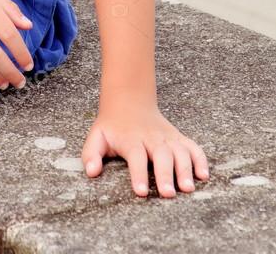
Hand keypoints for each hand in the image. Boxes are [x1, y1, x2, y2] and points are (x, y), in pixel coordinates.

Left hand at [82, 93, 209, 197]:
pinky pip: (193, 147)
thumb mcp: (97, 136)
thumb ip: (91, 154)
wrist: (129, 101)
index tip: (141, 191)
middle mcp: (152, 138)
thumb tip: (91, 172)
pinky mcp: (179, 138)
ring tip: (188, 188)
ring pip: (180, 151)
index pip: (135, 156)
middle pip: (161, 154)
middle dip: (165, 174)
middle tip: (168, 194)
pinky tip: (203, 174)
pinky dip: (200, 159)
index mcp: (131, 139)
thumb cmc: (112, 126)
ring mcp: (167, 137)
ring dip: (185, 169)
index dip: (138, 174)